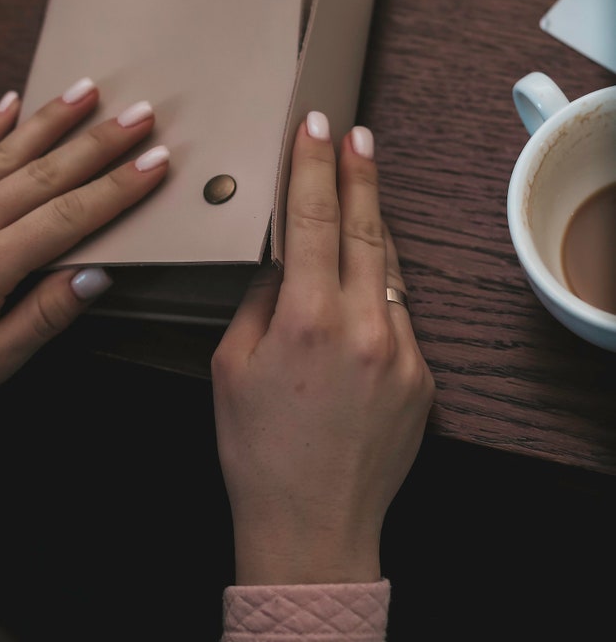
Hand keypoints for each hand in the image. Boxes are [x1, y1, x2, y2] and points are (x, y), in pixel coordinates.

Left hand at [0, 79, 168, 418]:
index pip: (68, 218)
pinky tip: (12, 101)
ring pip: (3, 153)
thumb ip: (43, 317)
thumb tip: (96, 275)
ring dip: (50, 120)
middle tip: (141, 114)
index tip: (155, 163)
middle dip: (98, 142)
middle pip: (44, 174)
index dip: (117, 189)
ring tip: (88, 89)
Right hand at [211, 113, 434, 586]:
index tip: (318, 127)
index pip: (313, 219)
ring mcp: (401, 352)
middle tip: (357, 133)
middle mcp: (361, 327)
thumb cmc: (257, 449)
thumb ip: (259, 300)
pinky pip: (399, 315)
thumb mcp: (230, 365)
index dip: (315, 165)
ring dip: (372, 224)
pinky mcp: (423, 378)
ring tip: (361, 187)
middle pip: (363, 227)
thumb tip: (280, 256)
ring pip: (388, 267)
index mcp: (306, 319)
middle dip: (358, 174)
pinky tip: (362, 283)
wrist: (312, 526)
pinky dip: (379, 290)